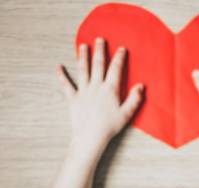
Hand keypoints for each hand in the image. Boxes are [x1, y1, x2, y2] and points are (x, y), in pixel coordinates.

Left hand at [56, 37, 143, 151]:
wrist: (91, 136)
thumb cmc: (109, 127)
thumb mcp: (126, 114)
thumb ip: (134, 99)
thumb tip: (141, 86)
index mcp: (110, 89)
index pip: (116, 69)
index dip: (119, 57)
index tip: (121, 49)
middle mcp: (96, 86)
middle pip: (98, 64)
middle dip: (99, 50)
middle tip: (99, 40)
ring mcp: (83, 91)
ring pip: (83, 70)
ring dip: (82, 57)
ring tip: (83, 46)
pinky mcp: (73, 98)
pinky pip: (66, 85)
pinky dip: (61, 76)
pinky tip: (58, 67)